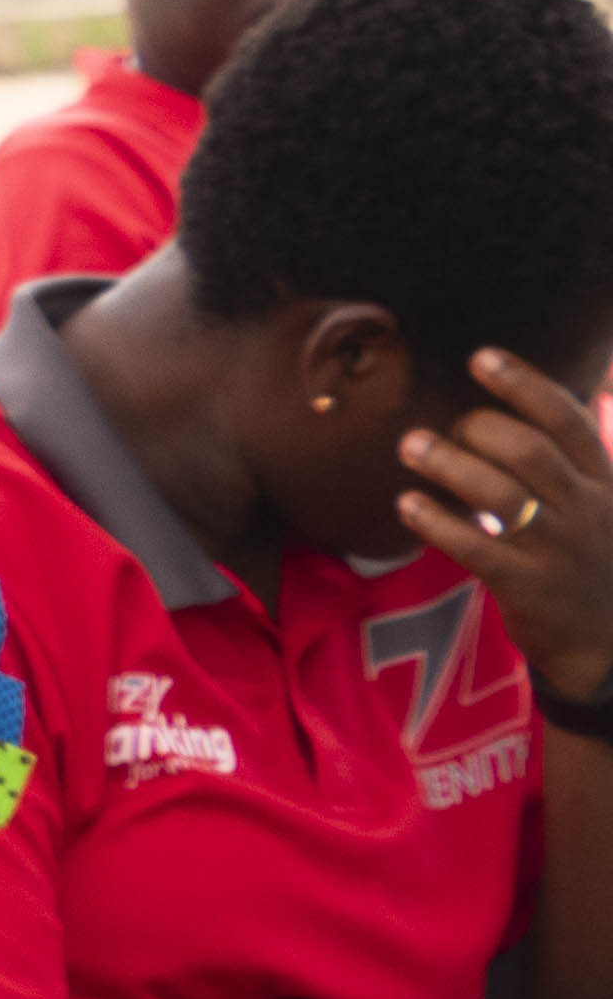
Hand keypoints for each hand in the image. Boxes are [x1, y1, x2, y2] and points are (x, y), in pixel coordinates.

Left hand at [398, 348, 612, 701]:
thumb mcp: (608, 501)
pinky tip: (406, 504)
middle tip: (443, 425)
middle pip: (529, 451)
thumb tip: (597, 392)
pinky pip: (477, 548)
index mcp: (604, 479)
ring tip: (410, 445)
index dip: (523, 384)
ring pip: (501, 495)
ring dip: (450, 464)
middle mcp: (585, 507)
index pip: (566, 419)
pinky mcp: (528, 587)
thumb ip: (589, 454)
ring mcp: (557, 548)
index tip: (481, 357)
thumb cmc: (596, 559)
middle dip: (478, 428)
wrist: (612, 641)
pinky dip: (439, 522)